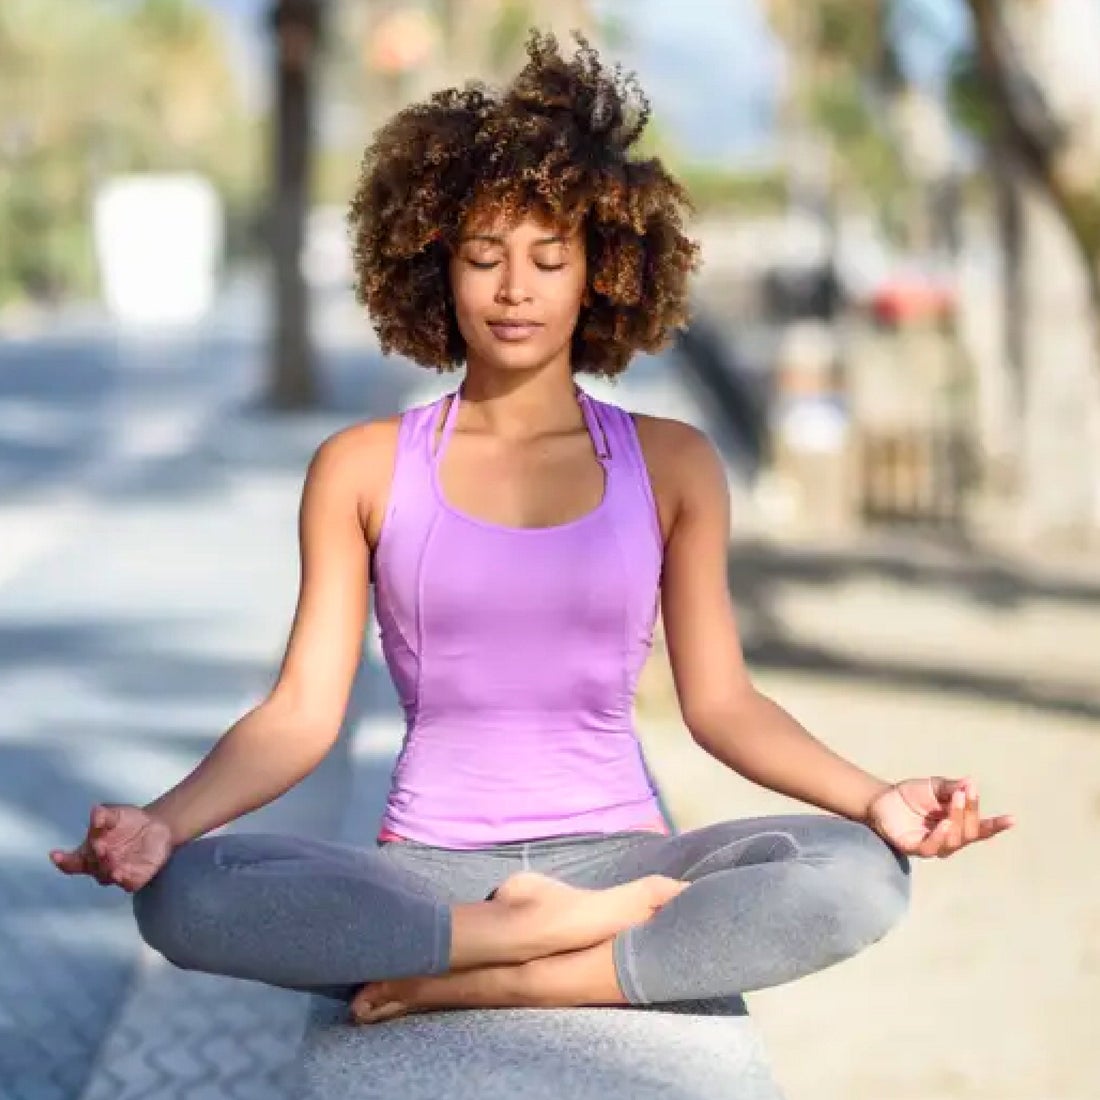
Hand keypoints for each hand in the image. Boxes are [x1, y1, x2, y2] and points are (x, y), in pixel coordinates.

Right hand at [49, 804, 173, 891]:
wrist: (157, 826)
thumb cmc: (128, 821)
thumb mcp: (115, 813)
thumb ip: (103, 814)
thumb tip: (95, 813)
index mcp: (89, 852)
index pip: (70, 861)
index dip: (62, 860)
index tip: (55, 854)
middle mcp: (99, 866)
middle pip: (91, 867)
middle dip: (95, 858)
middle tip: (100, 848)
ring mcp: (116, 873)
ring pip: (108, 877)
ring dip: (109, 870)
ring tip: (113, 864)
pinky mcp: (135, 878)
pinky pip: (128, 883)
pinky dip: (125, 880)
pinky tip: (124, 873)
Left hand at [865, 777, 1014, 858]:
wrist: (882, 798)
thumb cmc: (911, 795)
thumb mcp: (934, 786)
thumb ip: (952, 786)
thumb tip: (970, 783)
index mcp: (957, 825)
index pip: (980, 829)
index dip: (995, 826)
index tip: (1012, 819)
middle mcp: (948, 839)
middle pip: (970, 833)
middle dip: (970, 812)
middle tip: (964, 793)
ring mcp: (931, 845)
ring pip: (954, 842)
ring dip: (957, 820)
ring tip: (955, 801)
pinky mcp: (913, 848)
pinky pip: (930, 848)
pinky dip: (939, 837)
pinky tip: (943, 824)